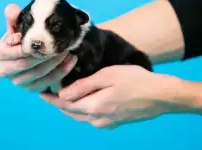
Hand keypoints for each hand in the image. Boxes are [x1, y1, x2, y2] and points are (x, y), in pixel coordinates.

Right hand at [0, 4, 77, 91]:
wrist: (37, 47)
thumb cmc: (26, 35)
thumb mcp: (20, 25)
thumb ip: (14, 17)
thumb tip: (12, 9)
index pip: (8, 52)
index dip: (23, 46)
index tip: (39, 38)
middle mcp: (4, 70)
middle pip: (23, 65)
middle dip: (42, 55)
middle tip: (58, 45)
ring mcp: (19, 82)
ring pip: (37, 74)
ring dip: (54, 63)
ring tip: (67, 50)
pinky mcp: (33, 88)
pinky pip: (48, 82)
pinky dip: (61, 71)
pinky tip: (72, 60)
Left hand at [40, 65, 181, 128]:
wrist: (161, 96)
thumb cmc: (134, 81)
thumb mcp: (107, 76)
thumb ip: (83, 86)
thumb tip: (62, 95)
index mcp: (93, 107)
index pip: (64, 105)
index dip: (51, 100)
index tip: (41, 93)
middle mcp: (97, 120)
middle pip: (71, 113)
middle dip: (59, 104)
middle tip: (50, 94)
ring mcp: (107, 123)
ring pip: (81, 117)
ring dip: (70, 108)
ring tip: (64, 97)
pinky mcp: (115, 123)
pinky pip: (92, 119)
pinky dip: (82, 111)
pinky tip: (83, 103)